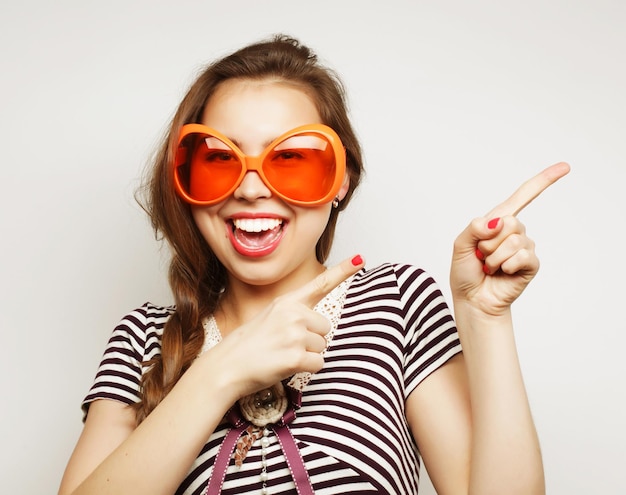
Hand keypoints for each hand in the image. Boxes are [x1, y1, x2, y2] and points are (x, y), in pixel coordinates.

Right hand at [207, 255, 364, 398]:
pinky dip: (306, 368)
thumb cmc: (249, 344)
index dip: (343, 270)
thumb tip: (318, 324)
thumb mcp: (270, 317)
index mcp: (287, 301)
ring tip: (281, 354)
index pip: (320, 284)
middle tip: (285, 344)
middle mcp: (293, 314)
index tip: (360, 258)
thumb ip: (294, 314)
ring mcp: (294, 335)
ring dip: (307, 355)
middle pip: (325, 328)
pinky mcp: (296, 357)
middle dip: (311, 339)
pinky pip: (318, 363)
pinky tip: (284, 365)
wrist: (226, 366)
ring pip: (322, 347)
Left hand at [450, 162, 569, 315]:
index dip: (543, 181)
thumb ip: (474, 228)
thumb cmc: (465, 272)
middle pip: (510, 221)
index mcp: (496, 221)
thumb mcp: (460, 245)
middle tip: (482, 255)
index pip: (523, 196)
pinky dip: (506, 265)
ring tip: (489, 266)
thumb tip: (495, 222)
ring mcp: (524, 247)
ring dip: (494, 257)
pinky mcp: (531, 264)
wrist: (472, 299)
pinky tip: (502, 272)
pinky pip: (522, 255)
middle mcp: (513, 231)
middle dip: (488, 241)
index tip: (565, 167)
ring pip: (514, 240)